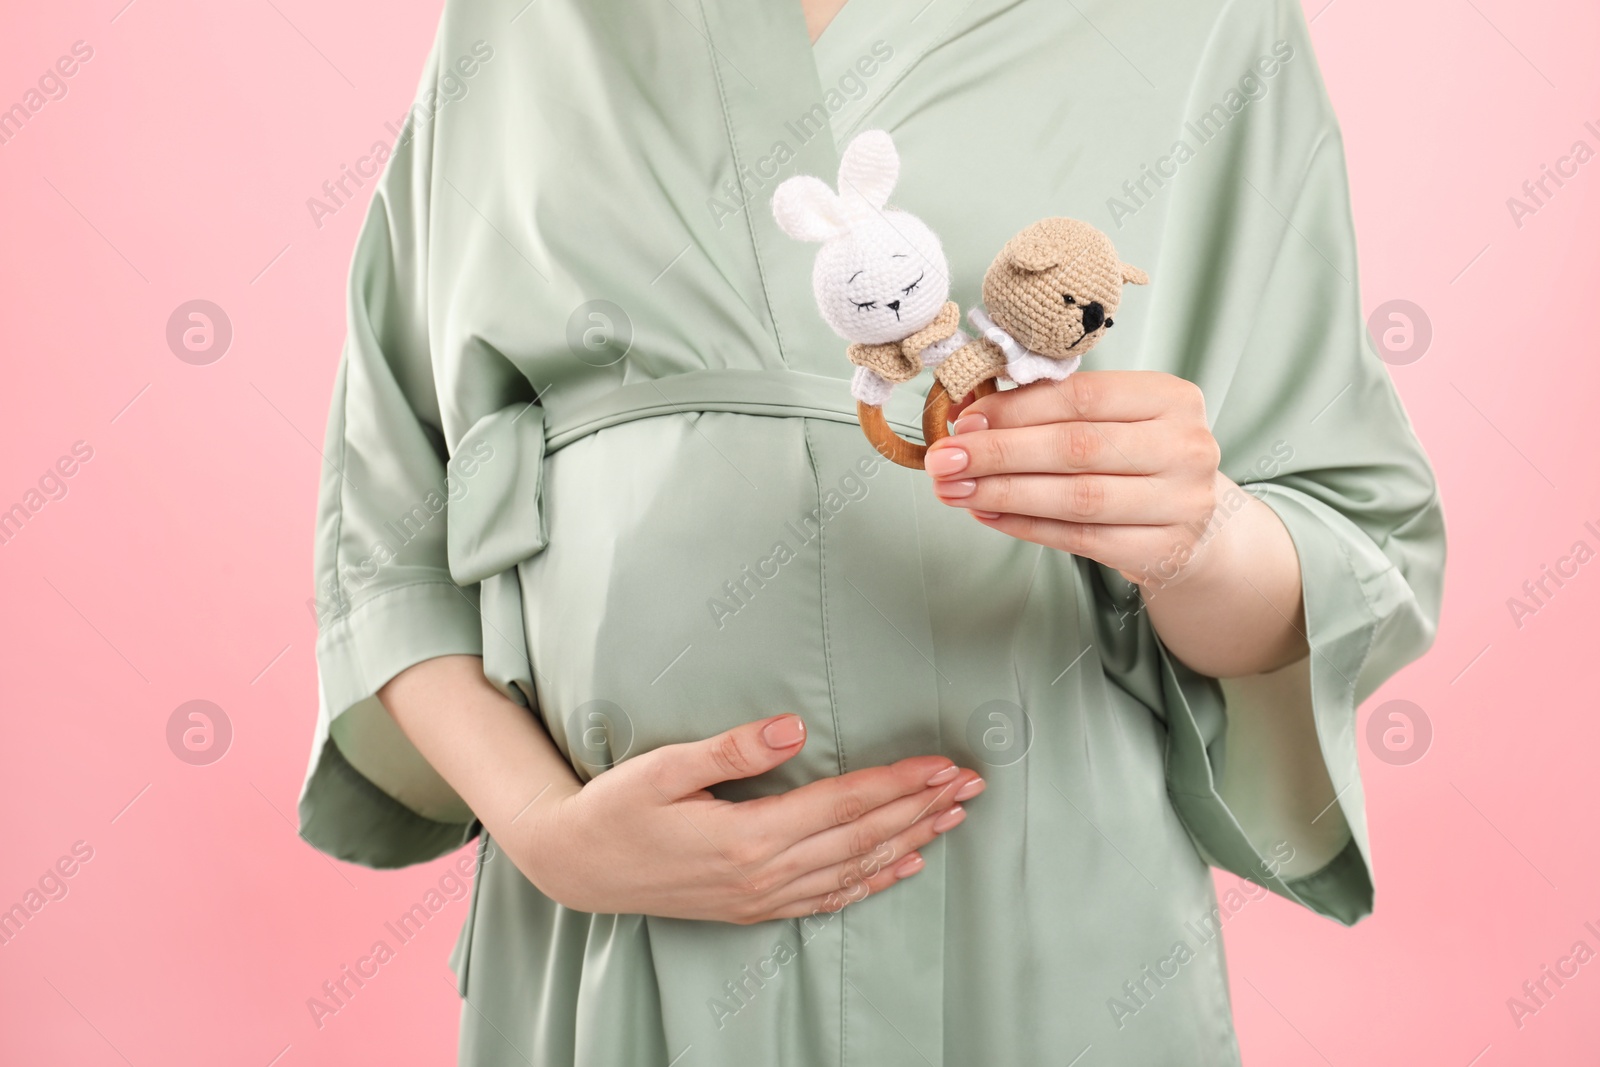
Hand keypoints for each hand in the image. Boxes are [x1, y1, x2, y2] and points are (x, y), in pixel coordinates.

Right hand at [517, 714, 984, 923]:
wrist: (577, 868)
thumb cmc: (615, 808)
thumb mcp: (663, 768)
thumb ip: (731, 749)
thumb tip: (795, 727)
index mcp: (749, 836)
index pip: (843, 803)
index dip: (898, 783)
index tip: (942, 763)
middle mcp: (765, 873)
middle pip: (862, 838)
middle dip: (922, 809)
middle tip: (972, 785)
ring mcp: (762, 897)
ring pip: (855, 870)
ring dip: (909, 841)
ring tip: (953, 818)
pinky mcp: (754, 908)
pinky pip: (829, 899)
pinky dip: (872, 883)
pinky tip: (902, 866)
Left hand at [926, 373, 1222, 586]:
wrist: (1196, 525)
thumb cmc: (1139, 460)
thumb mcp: (1110, 421)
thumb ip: (1049, 410)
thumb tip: (969, 414)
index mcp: (1171, 398)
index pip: (1082, 397)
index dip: (1016, 409)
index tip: (963, 421)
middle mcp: (1185, 447)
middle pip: (1075, 448)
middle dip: (998, 453)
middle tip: (944, 460)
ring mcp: (1180, 503)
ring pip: (1076, 498)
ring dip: (1004, 493)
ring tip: (955, 490)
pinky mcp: (1165, 550)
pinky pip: (1080, 538)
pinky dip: (1026, 526)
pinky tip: (988, 514)